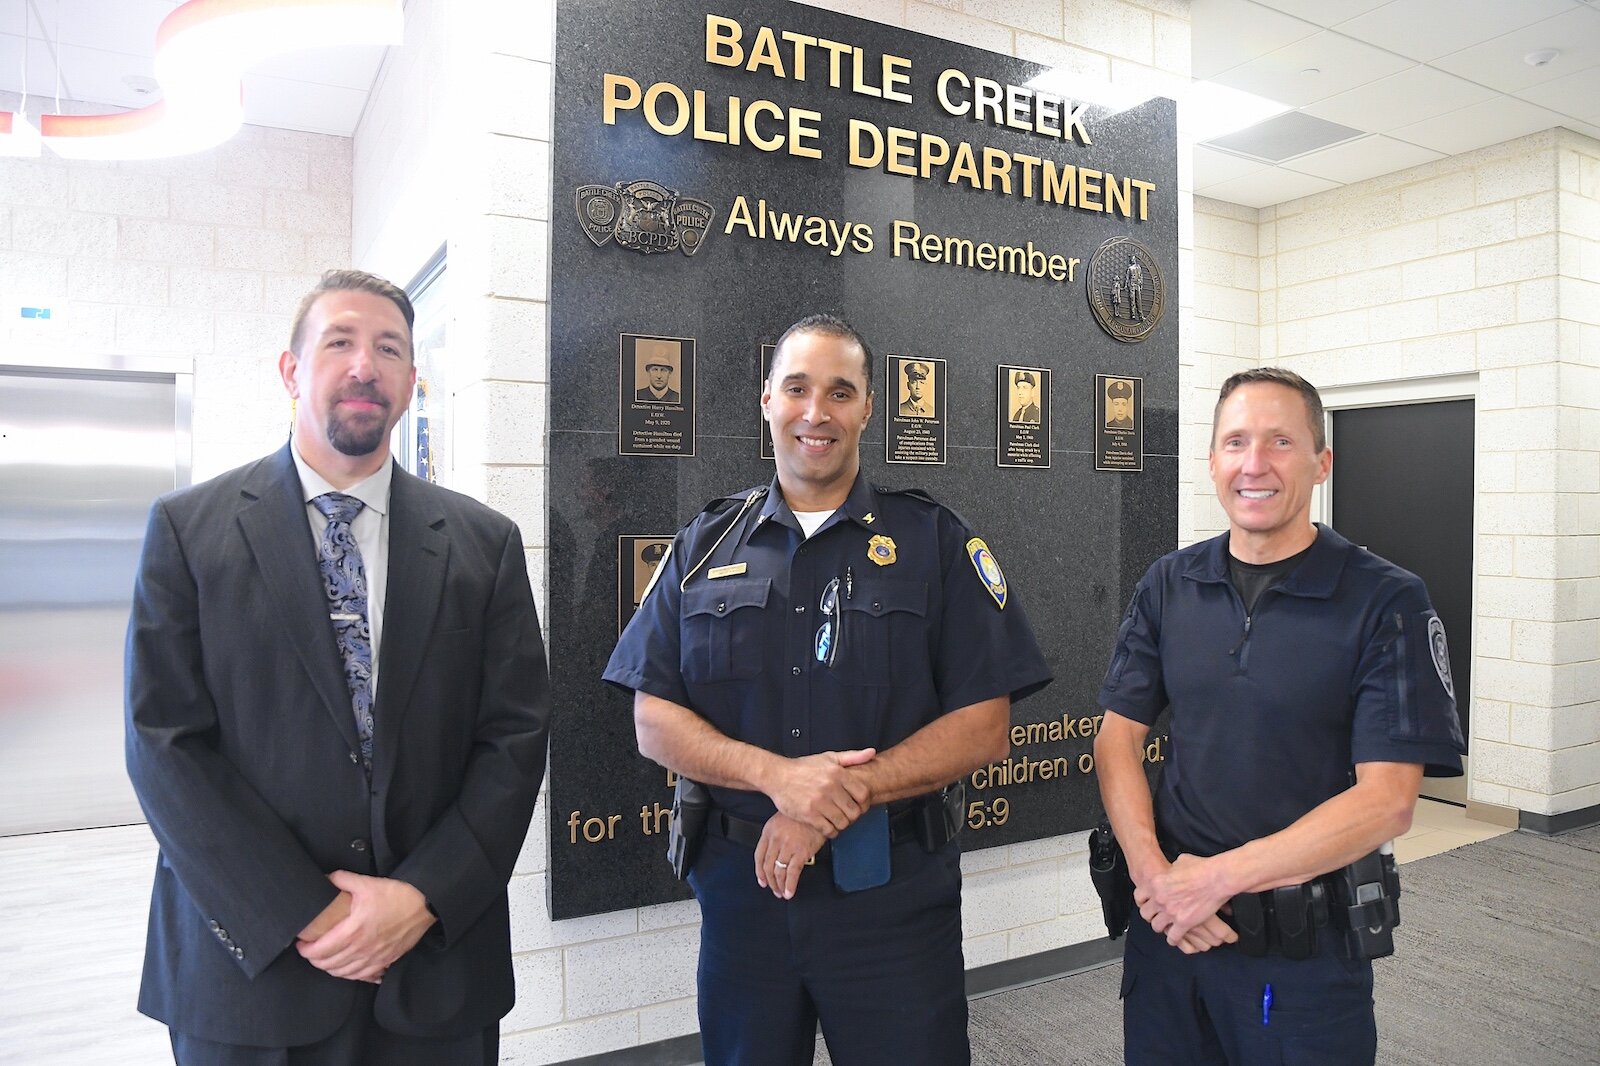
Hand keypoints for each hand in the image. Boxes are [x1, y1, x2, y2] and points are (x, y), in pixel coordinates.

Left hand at [295, 871, 435, 982]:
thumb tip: (325, 879)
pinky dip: (350, 975)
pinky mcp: (386, 961)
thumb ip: (341, 880)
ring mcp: (374, 958)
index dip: (306, 950)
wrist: (424, 904)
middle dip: (315, 960)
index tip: (302, 944)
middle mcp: (362, 949)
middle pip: (329, 965)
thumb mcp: (366, 883)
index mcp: (353, 931)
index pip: (320, 950)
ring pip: (344, 973)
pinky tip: (347, 969)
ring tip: (325, 960)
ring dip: (330, 969)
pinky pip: (362, 976)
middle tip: (310, 952)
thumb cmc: (396, 895)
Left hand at [754, 813, 825, 899]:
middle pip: (768, 866)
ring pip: (779, 872)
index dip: (759, 872)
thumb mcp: (783, 820)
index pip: (759, 856)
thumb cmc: (803, 814)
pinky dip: (790, 885)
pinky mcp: (801, 852)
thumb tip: (775, 854)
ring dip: (780, 886)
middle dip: (770, 882)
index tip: (762, 881)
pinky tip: (790, 892)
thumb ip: (775, 835)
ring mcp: (787, 846)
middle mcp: (776, 839)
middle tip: (774, 890)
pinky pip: (792, 873)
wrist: (818, 809)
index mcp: (769, 831)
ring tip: (783, 893)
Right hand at [766, 749, 875, 836]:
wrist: (777, 775)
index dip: (863, 803)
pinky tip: (826, 825)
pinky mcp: (808, 815)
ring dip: (841, 824)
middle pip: (854, 812)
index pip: (863, 794)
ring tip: (836, 820)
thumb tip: (871, 753)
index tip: (858, 805)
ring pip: (842, 823)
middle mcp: (830, 787)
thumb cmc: (803, 767)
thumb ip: (852, 757)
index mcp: (837, 774)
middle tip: (846, 814)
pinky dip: (830, 831)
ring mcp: (819, 802)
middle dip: (852, 815)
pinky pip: (828, 830)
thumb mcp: (829, 757)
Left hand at [1135, 853, 1235, 949]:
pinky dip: (1173, 939)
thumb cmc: (1201, 868)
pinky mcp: (1183, 922)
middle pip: (1145, 913)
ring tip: (1165, 928)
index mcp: (1156, 883)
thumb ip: (1172, 870)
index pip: (1139, 896)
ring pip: (1157, 926)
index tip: (1147, 904)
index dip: (1143, 901)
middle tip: (1156, 917)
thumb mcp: (1180, 862)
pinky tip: (1175, 939)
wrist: (1216, 878)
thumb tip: (1174, 870)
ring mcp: (1170, 911)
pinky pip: (1173, 936)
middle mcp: (1160, 898)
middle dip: (1151, 916)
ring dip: (1161, 927)